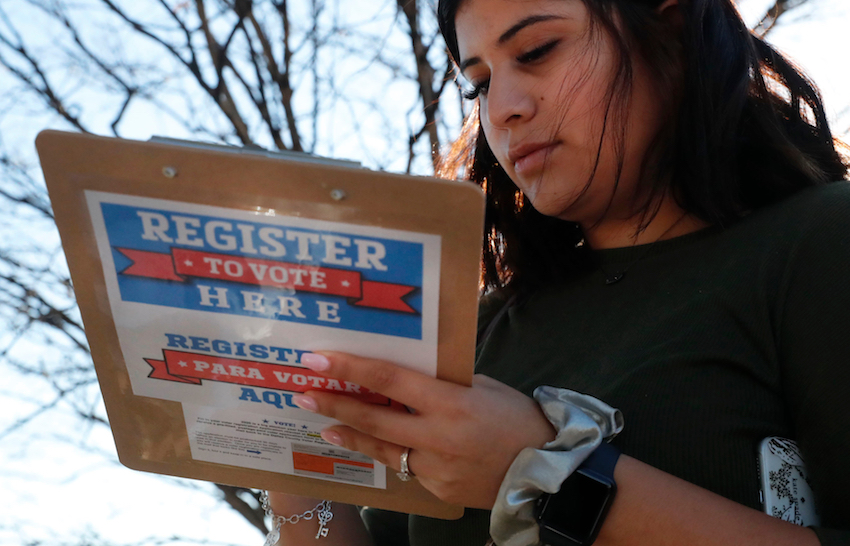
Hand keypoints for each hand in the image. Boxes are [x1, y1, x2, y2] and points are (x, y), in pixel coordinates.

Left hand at [291, 352, 555, 508]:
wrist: (546, 472)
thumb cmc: (516, 417)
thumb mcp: (480, 387)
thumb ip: (441, 384)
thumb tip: (404, 374)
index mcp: (450, 402)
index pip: (389, 379)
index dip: (350, 368)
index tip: (317, 359)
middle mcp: (437, 436)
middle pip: (373, 418)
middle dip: (334, 404)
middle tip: (303, 393)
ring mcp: (434, 467)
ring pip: (382, 448)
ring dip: (350, 434)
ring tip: (324, 423)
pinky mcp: (437, 490)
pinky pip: (407, 467)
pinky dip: (392, 454)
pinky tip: (376, 444)